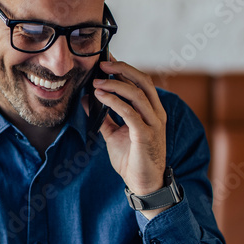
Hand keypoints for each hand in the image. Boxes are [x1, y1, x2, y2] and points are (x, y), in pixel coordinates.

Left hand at [91, 57, 167, 212]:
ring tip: (96, 82)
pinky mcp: (146, 136)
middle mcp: (156, 114)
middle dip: (122, 69)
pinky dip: (114, 102)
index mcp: (151, 110)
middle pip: (143, 81)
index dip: (124, 68)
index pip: (140, 82)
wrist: (143, 184)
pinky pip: (131, 113)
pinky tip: (101, 97)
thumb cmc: (132, 159)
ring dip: (115, 85)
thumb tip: (86, 99)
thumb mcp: (114, 134)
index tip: (106, 59)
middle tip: (102, 64)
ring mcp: (153, 124)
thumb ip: (103, 117)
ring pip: (137, 94)